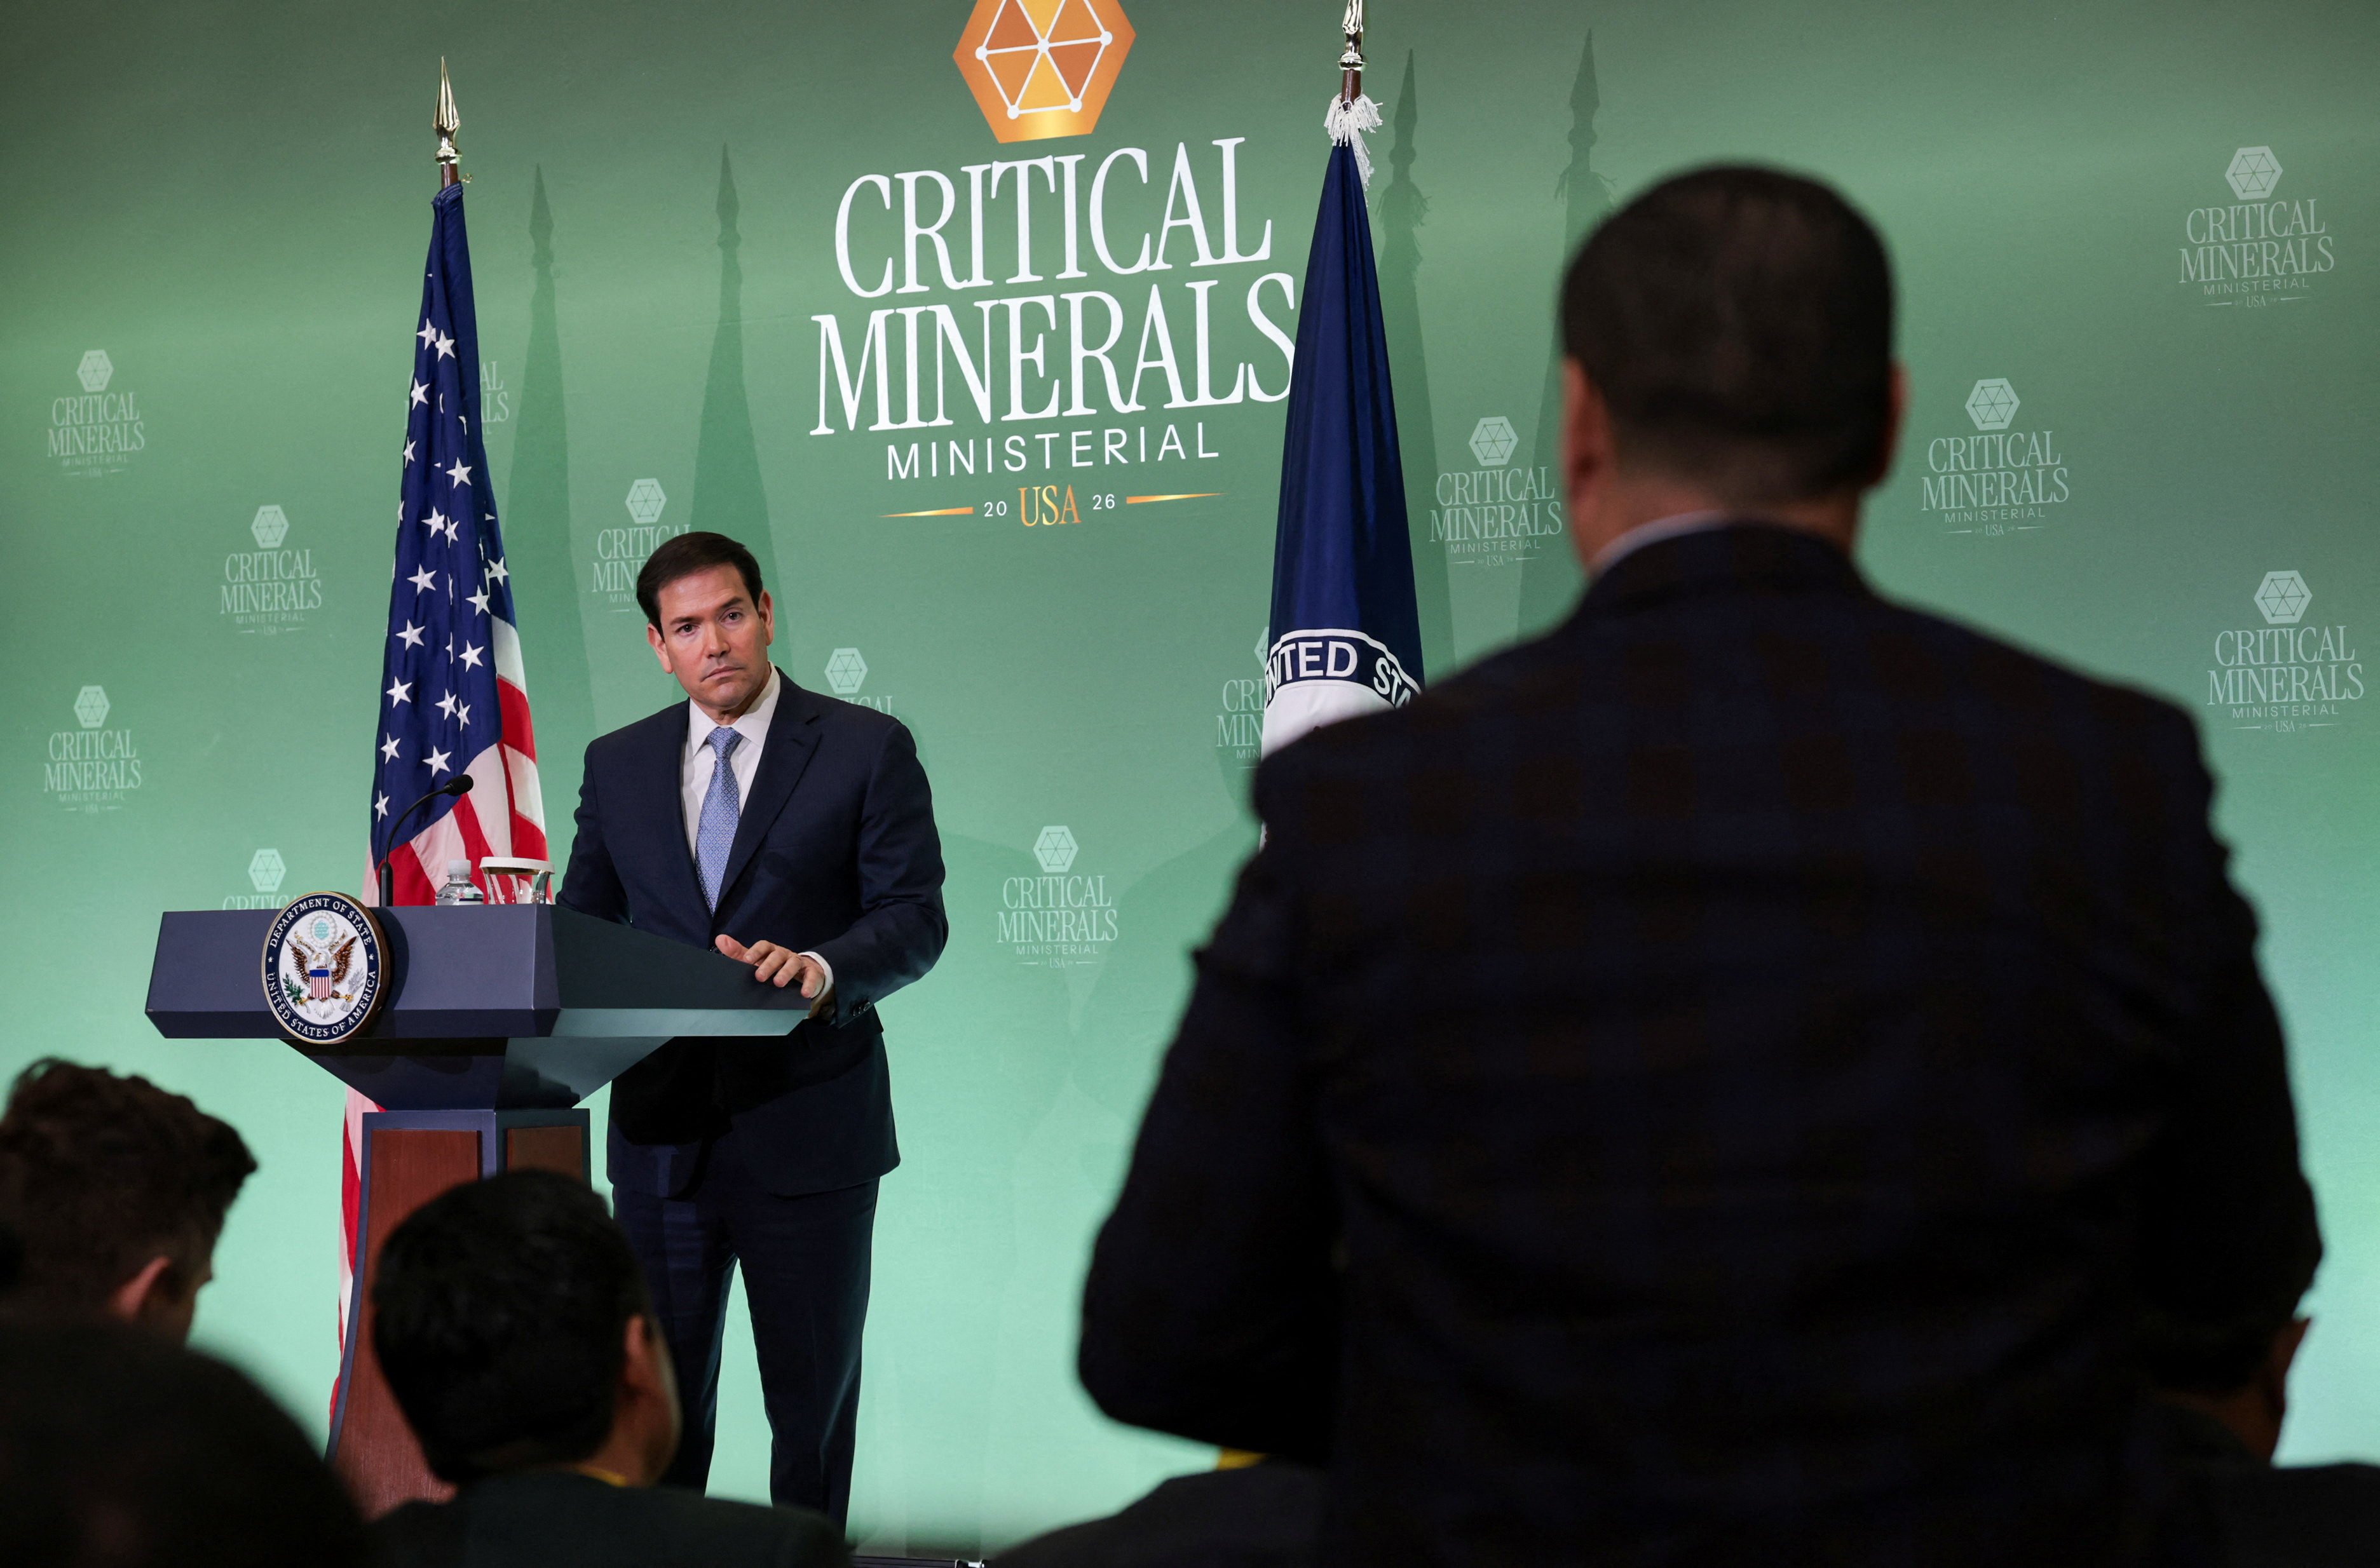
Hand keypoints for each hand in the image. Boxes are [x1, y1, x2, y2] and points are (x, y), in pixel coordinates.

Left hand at [715, 936, 833, 1018]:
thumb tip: (719, 939)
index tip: (747, 960)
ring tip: (779, 983)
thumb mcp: (755, 960)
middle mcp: (784, 954)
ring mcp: (798, 962)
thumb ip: (738, 952)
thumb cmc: (774, 966)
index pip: (764, 946)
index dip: (755, 951)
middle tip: (760, 977)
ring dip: (786, 972)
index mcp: (770, 951)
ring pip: (794, 963)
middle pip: (777, 955)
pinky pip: (812, 976)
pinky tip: (804, 993)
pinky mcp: (811, 972)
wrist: (802, 973)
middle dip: (769, 965)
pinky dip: (809, 984)